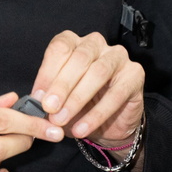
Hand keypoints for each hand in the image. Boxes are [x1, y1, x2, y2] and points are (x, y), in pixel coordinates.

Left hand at [31, 31, 144, 160]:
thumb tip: (36, 100)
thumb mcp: (58, 101)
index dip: (47, 72)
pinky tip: (82, 129)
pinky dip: (96, 114)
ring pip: (98, 72)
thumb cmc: (79, 107)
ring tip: (62, 120)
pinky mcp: (135, 74)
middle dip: (62, 86)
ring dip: (77, 99)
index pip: (60, 48)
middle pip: (79, 58)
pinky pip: (116, 93)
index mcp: (74, 43)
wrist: (109, 125)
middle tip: (49, 109)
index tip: (38, 97)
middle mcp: (96, 44)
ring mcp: (118, 57)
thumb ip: (48, 97)